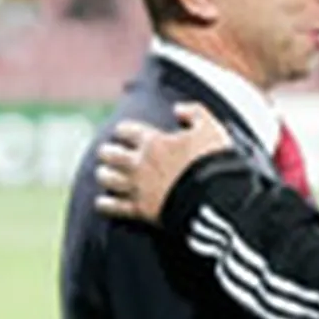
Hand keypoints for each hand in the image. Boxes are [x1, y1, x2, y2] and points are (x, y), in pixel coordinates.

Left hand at [95, 103, 230, 221]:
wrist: (215, 197)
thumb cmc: (214, 161)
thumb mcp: (211, 128)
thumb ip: (195, 113)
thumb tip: (178, 109)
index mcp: (154, 142)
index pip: (126, 130)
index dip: (124, 130)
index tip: (125, 133)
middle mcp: (139, 163)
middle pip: (110, 154)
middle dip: (108, 152)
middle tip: (108, 153)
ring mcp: (138, 187)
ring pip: (108, 179)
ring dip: (104, 175)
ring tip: (104, 175)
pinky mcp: (141, 210)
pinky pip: (114, 206)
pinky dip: (105, 204)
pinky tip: (102, 202)